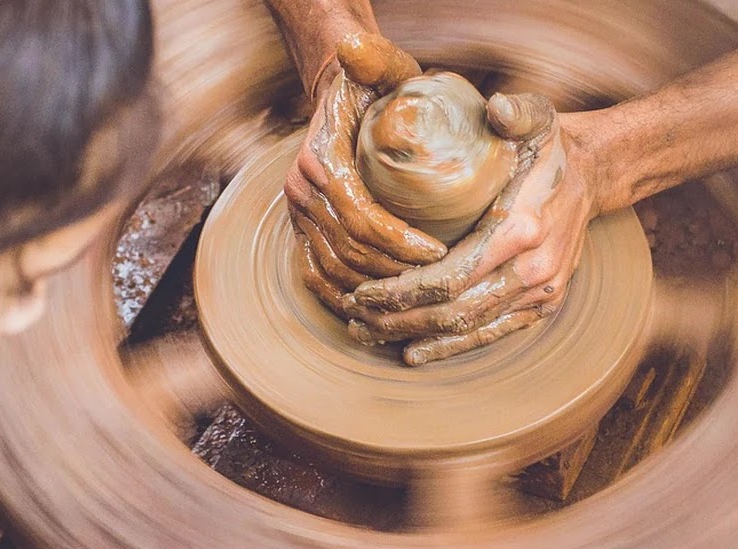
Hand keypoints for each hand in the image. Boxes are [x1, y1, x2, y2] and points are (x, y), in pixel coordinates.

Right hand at [284, 34, 446, 318]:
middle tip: (439, 282)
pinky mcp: (301, 229)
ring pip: (334, 270)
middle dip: (395, 274)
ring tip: (417, 297)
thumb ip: (375, 59)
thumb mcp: (381, 67)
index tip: (440, 252)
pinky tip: (375, 311)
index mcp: (320, 160)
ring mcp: (298, 214)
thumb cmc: (371, 85)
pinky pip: (315, 275)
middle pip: (349, 251)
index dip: (399, 243)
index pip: (361, 217)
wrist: (337, 94)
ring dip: (375, 290)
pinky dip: (343, 297)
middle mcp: (300, 191)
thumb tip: (354, 46)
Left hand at [344, 96, 601, 365]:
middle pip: (454, 311)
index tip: (363, 290)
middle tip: (354, 318)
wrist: (593, 176)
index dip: (403, 291)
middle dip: (399, 319)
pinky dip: (452, 347)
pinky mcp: (543, 305)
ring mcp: (541, 293)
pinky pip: (493, 333)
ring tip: (371, 333)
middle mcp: (534, 270)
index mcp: (523, 229)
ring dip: (417, 336)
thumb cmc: (551, 147)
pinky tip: (416, 351)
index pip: (452, 276)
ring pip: (469, 328)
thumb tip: (495, 107)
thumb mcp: (537, 117)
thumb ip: (515, 111)